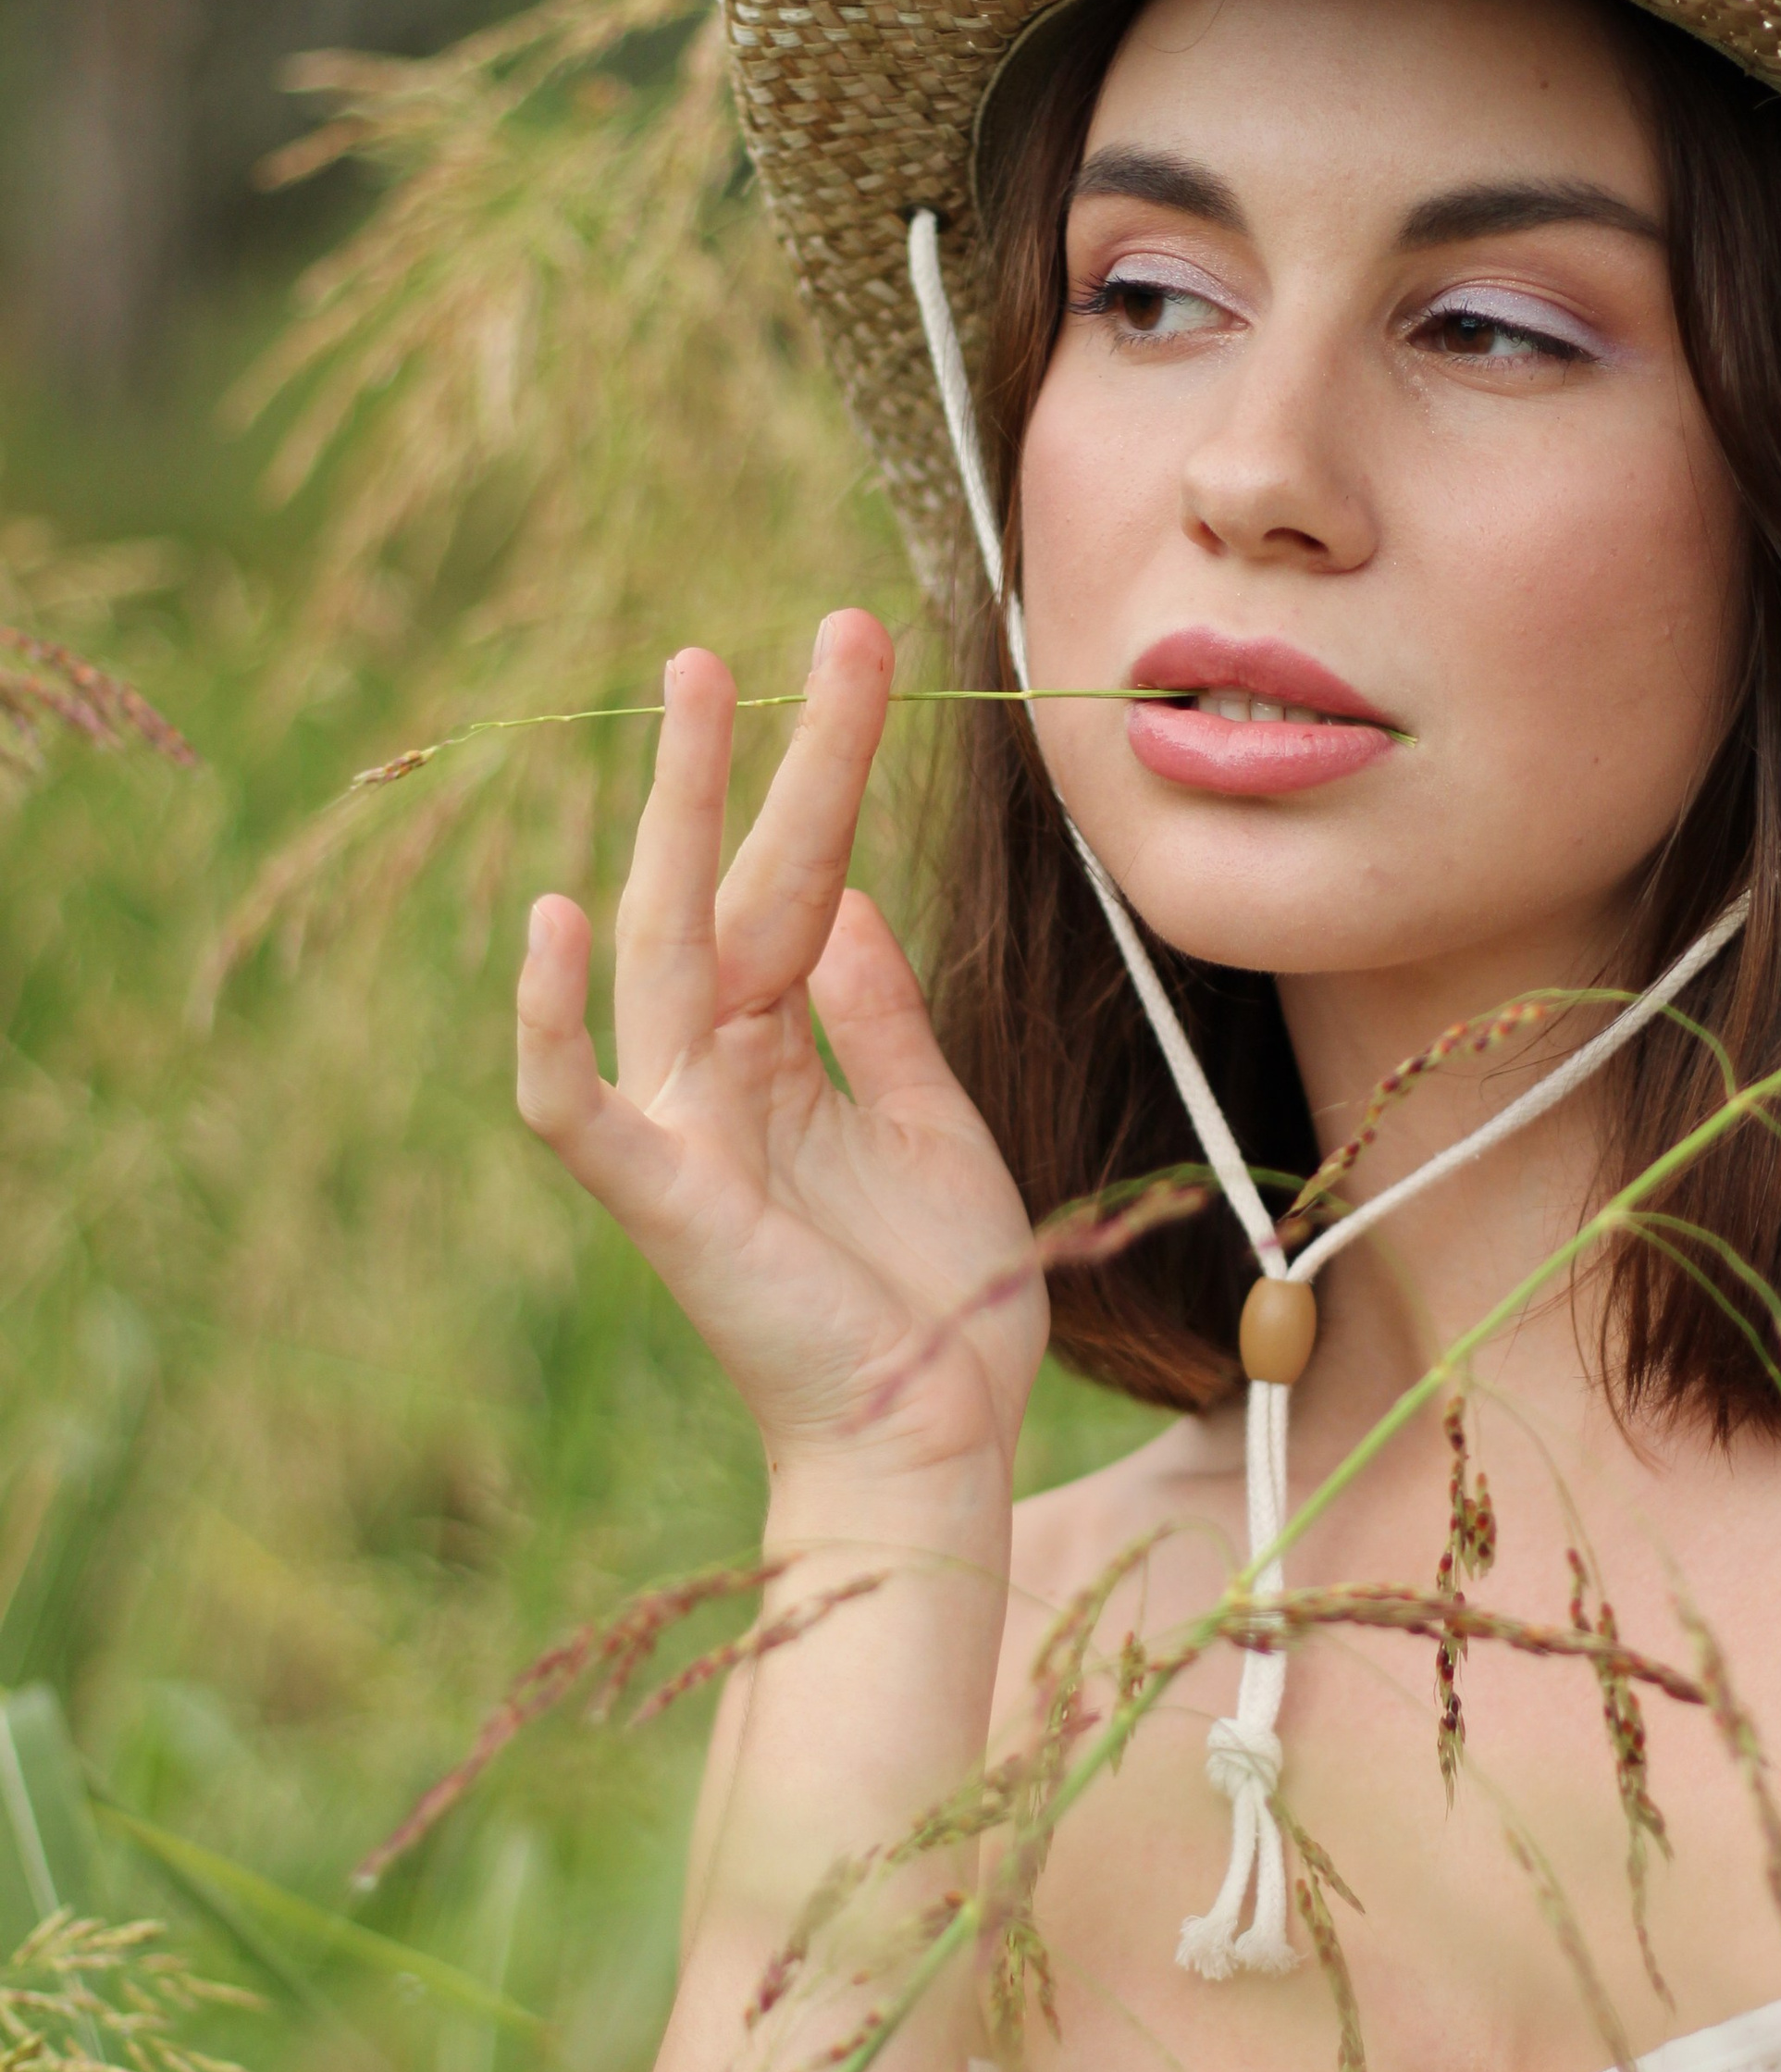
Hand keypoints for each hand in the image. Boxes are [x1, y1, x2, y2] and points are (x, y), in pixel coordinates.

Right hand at [516, 619, 1043, 1482]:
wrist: (930, 1444)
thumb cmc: (936, 1307)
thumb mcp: (932, 1126)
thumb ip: (878, 1016)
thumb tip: (850, 897)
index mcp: (784, 1050)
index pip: (799, 877)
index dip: (826, 768)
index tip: (857, 654)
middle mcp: (720, 1070)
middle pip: (737, 881)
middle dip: (771, 754)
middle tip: (823, 627)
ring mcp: (682, 1127)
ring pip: (666, 943)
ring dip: (682, 812)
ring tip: (695, 687)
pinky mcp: (664, 1199)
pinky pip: (580, 1103)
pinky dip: (553, 1019)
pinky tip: (556, 918)